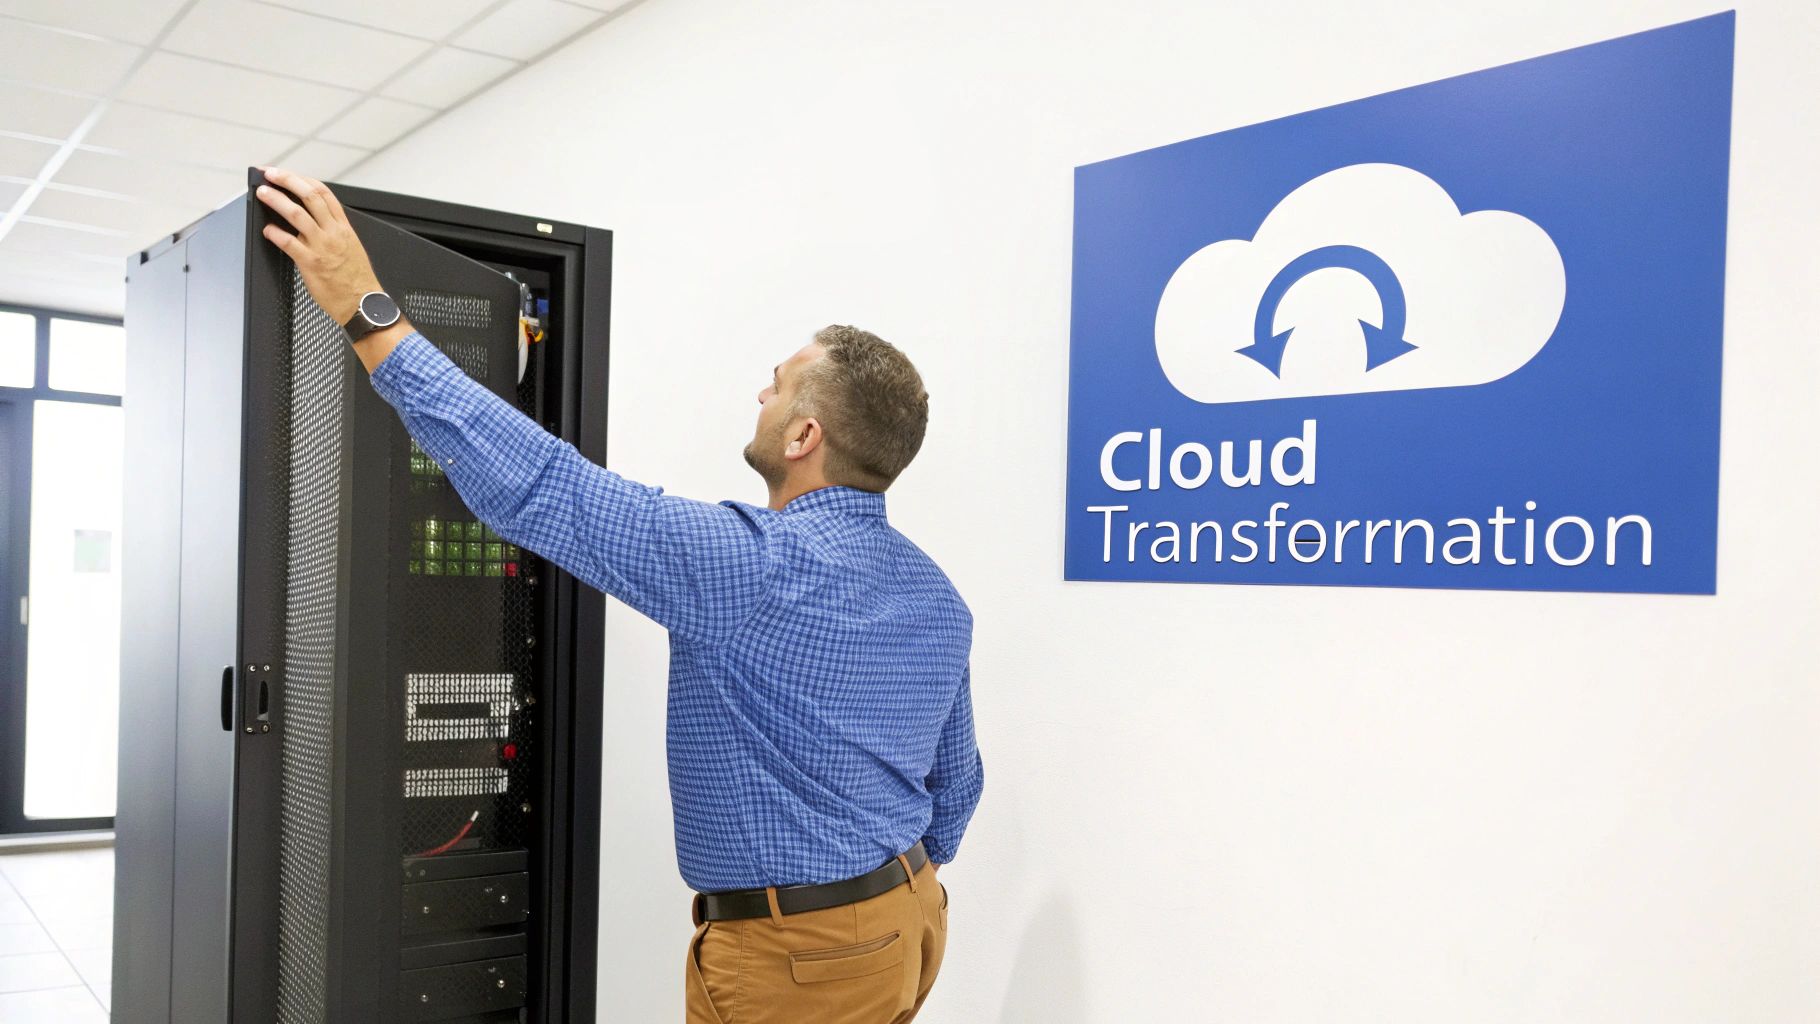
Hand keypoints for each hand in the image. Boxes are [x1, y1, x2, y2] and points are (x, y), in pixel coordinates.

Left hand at [255, 167, 381, 325]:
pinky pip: (288, 243)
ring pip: (297, 214)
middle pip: (309, 196)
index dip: (303, 179)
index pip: (324, 193)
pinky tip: (267, 230)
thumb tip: (311, 219)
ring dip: (276, 200)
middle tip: (271, 174)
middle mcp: (333, 233)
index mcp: (343, 227)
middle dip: (287, 180)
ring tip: (263, 193)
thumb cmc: (356, 279)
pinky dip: (275, 234)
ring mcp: (322, 246)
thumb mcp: (351, 247)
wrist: (363, 303)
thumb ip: (334, 231)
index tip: (288, 174)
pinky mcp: (311, 263)